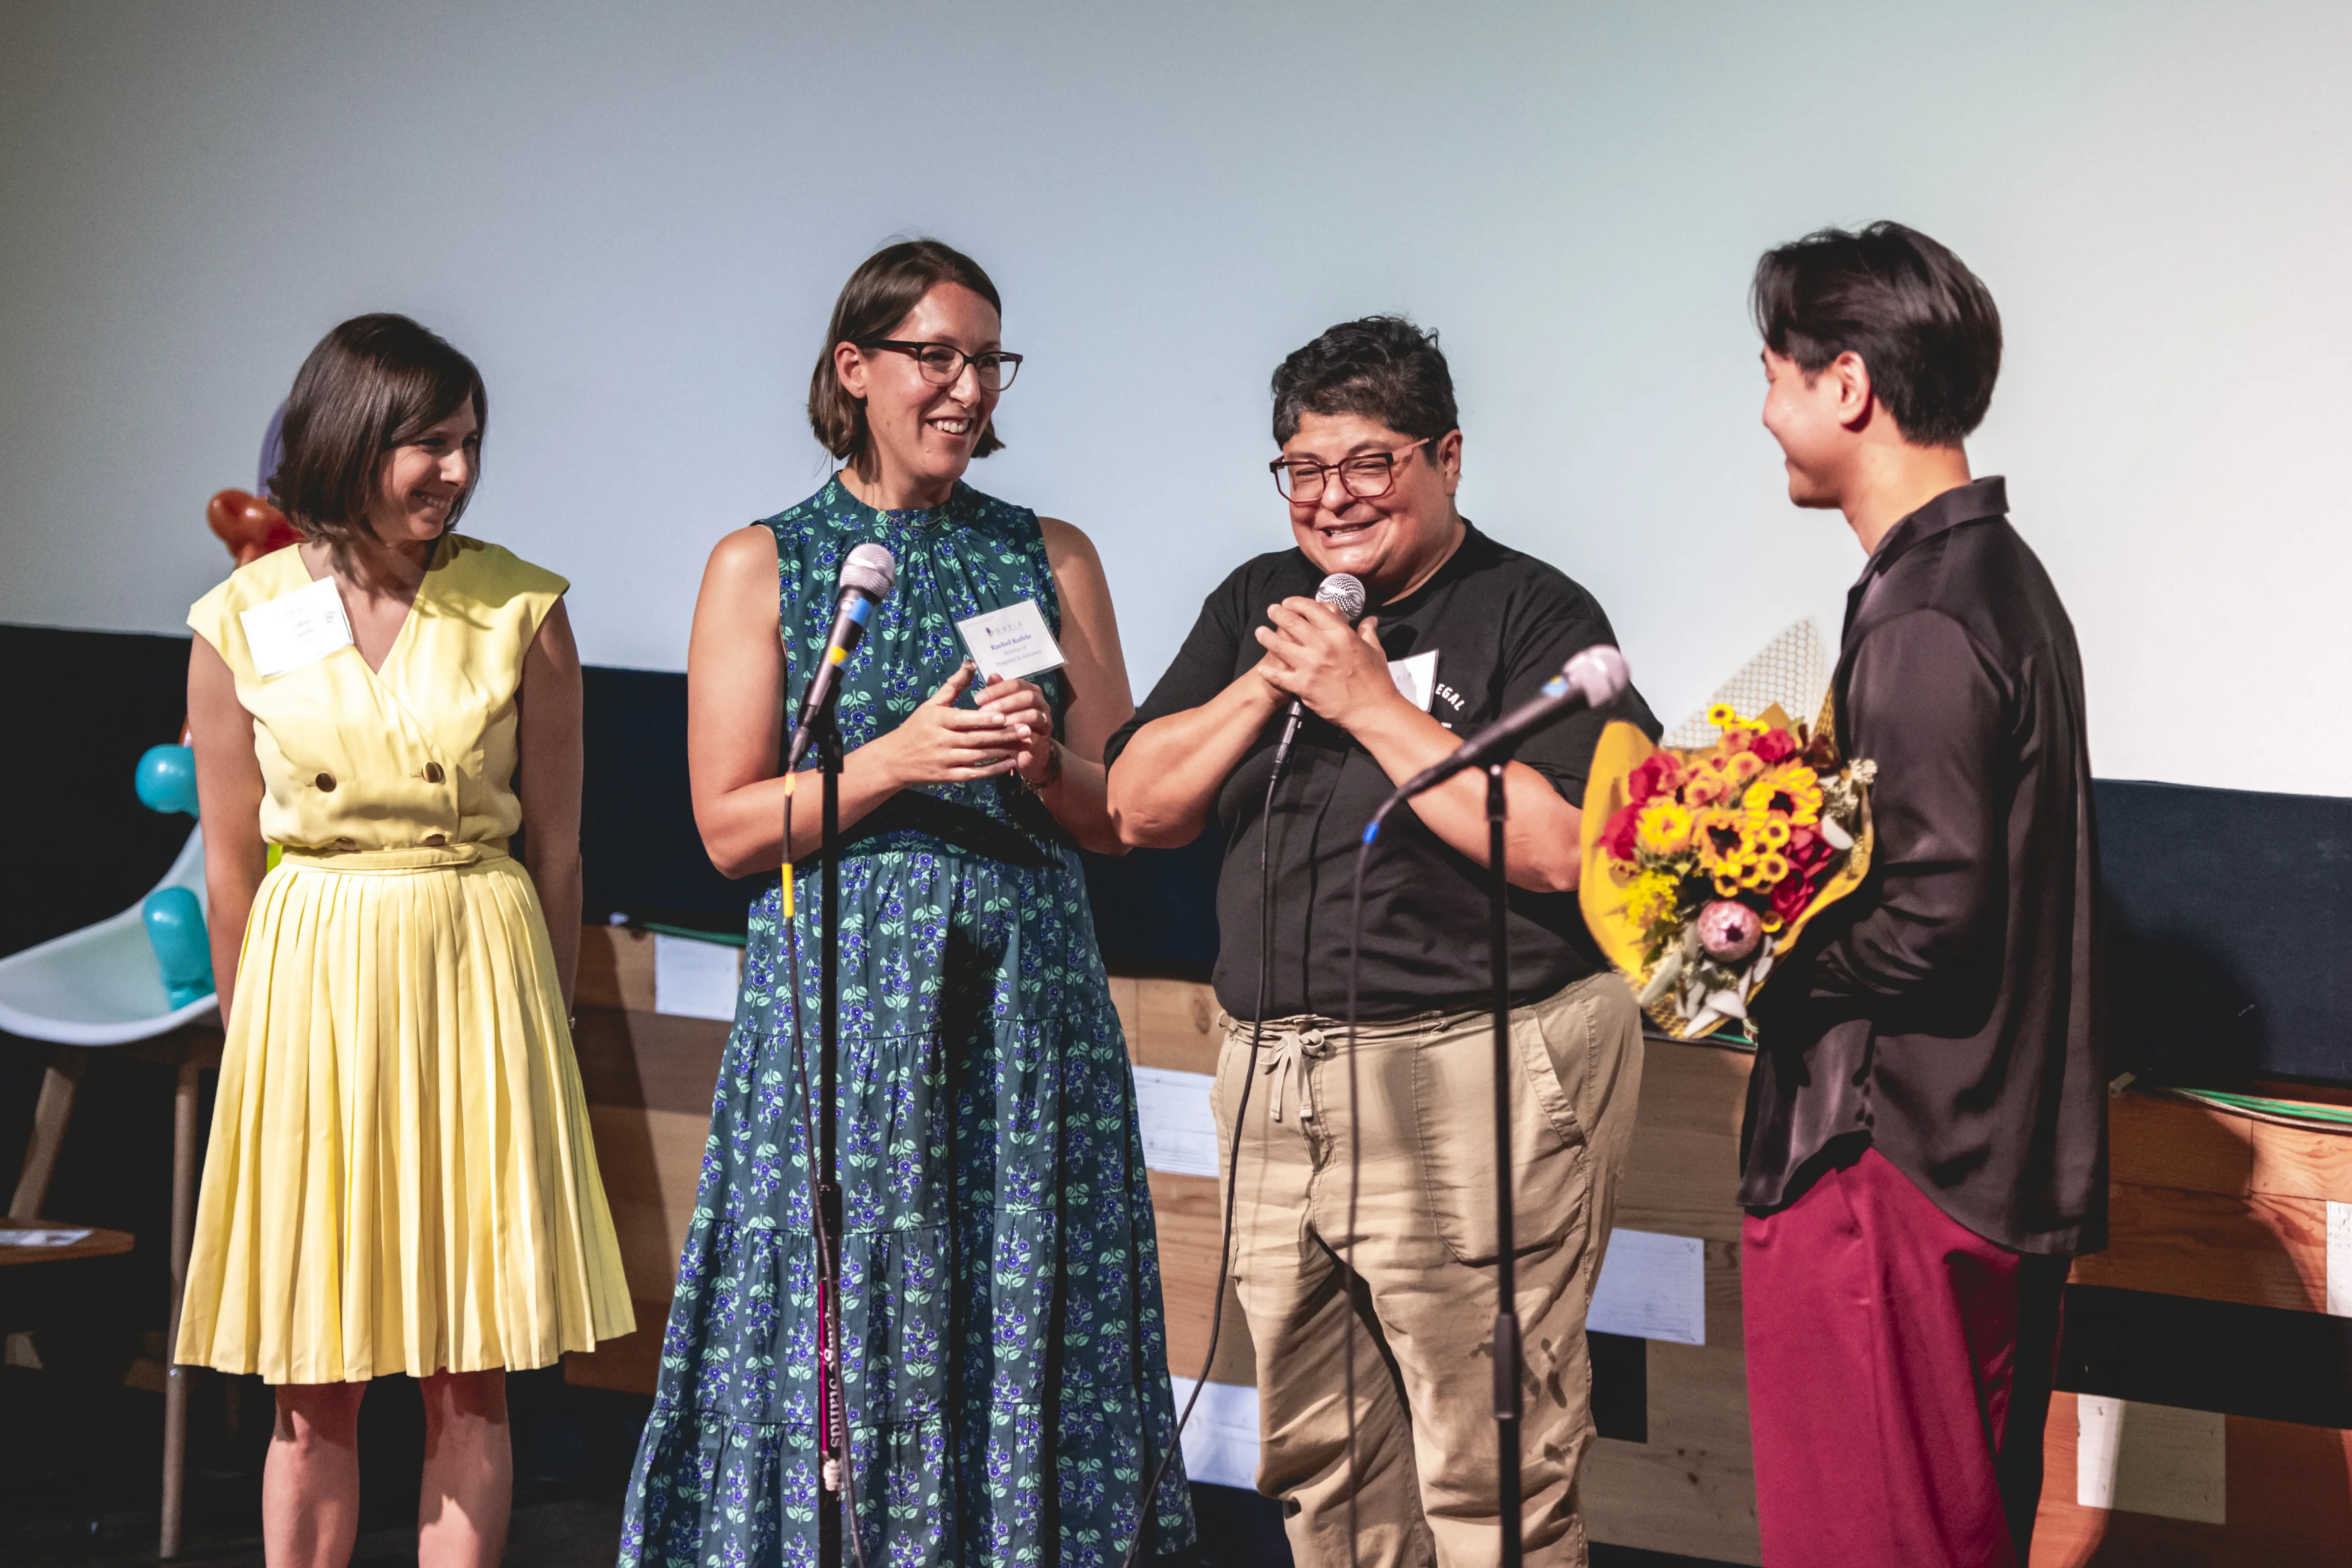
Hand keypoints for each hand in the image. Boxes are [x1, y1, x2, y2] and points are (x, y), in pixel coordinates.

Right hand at [872, 660, 1023, 785]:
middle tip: (1026, 729)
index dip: (985, 718)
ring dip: (1003, 751)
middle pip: (977, 738)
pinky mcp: (949, 776)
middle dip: (1003, 734)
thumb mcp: (931, 704)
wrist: (895, 760)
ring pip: (979, 756)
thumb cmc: (916, 727)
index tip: (1005, 715)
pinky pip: (975, 773)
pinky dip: (993, 769)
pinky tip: (1010, 762)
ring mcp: (946, 760)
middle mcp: (942, 741)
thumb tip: (971, 664)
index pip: (965, 719)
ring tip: (1024, 744)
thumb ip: (953, 685)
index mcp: (939, 720)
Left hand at [977, 673, 1058, 784]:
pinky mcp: (1043, 739)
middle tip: (983, 711)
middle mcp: (1041, 704)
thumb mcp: (1003, 709)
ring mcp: (1045, 721)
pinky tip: (1001, 737)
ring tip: (992, 724)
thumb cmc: (1011, 726)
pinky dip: (1017, 734)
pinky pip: (1033, 734)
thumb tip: (991, 675)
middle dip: (1004, 702)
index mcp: (1031, 692)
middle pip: (1028, 696)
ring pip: (1032, 714)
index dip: (997, 690)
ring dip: (1011, 718)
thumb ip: (998, 692)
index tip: (977, 698)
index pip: (1016, 684)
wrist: (1028, 753)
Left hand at [1254, 599, 1397, 732]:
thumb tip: (1369, 619)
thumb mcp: (1375, 650)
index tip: (1289, 602)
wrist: (1372, 710)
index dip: (1297, 602)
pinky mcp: (1303, 686)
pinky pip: (1279, 677)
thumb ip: (1367, 632)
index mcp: (1340, 633)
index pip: (1313, 609)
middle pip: (1292, 622)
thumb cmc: (1376, 680)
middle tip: (1271, 611)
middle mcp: (1323, 645)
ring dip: (1267, 637)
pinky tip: (1263, 669)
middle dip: (1278, 613)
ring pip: (1280, 645)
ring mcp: (1311, 665)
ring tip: (1260, 632)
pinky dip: (1269, 672)